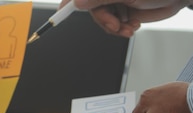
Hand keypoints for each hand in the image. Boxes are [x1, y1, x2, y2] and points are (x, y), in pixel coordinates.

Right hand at [67, 0, 186, 36]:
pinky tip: (132, 26)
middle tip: (115, 26)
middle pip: (89, 8)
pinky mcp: (125, 10)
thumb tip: (77, 2)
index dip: (69, 2)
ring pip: (101, 18)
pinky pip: (113, 24)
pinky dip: (120, 30)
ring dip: (113, 28)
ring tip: (128, 28)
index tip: (60, 12)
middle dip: (102, 20)